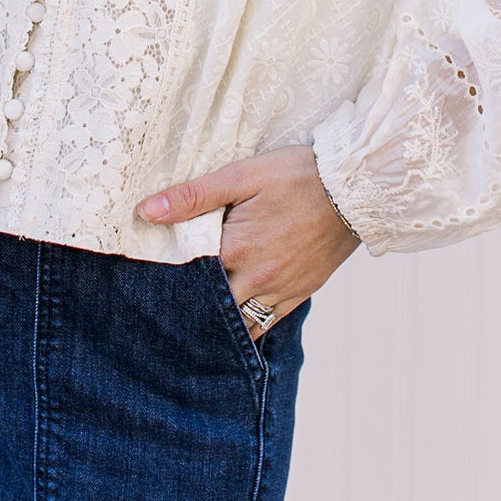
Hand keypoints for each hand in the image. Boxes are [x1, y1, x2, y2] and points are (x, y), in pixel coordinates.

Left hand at [138, 144, 359, 340]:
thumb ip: (193, 196)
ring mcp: (278, 291)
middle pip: (206, 306)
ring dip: (214, 320)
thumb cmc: (297, 174)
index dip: (168, 276)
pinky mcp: (298, 295)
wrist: (354, 188)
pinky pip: (262, 325)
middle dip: (188, 304)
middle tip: (166, 302)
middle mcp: (254, 279)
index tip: (150, 275)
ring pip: (234, 324)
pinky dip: (243, 326)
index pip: (185, 275)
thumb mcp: (243, 175)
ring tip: (196, 312)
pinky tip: (230, 318)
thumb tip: (146, 211)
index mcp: (234, 248)